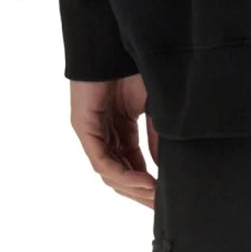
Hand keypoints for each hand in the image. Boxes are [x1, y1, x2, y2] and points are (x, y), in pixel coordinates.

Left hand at [69, 73, 159, 207]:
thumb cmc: (132, 68)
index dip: (148, 183)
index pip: (133, 166)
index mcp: (121, 130)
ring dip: (133, 188)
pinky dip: (123, 174)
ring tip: (155, 195)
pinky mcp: (85, 129)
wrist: (112, 45)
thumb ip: (156, 137)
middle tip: (160, 206)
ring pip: (111, 173)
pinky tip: (144, 181)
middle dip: (140, 193)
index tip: (165, 197)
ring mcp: (94, 134)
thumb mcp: (152, 107)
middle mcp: (106, 136)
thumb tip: (164, 168)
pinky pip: (103, 161)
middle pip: (121, 175)